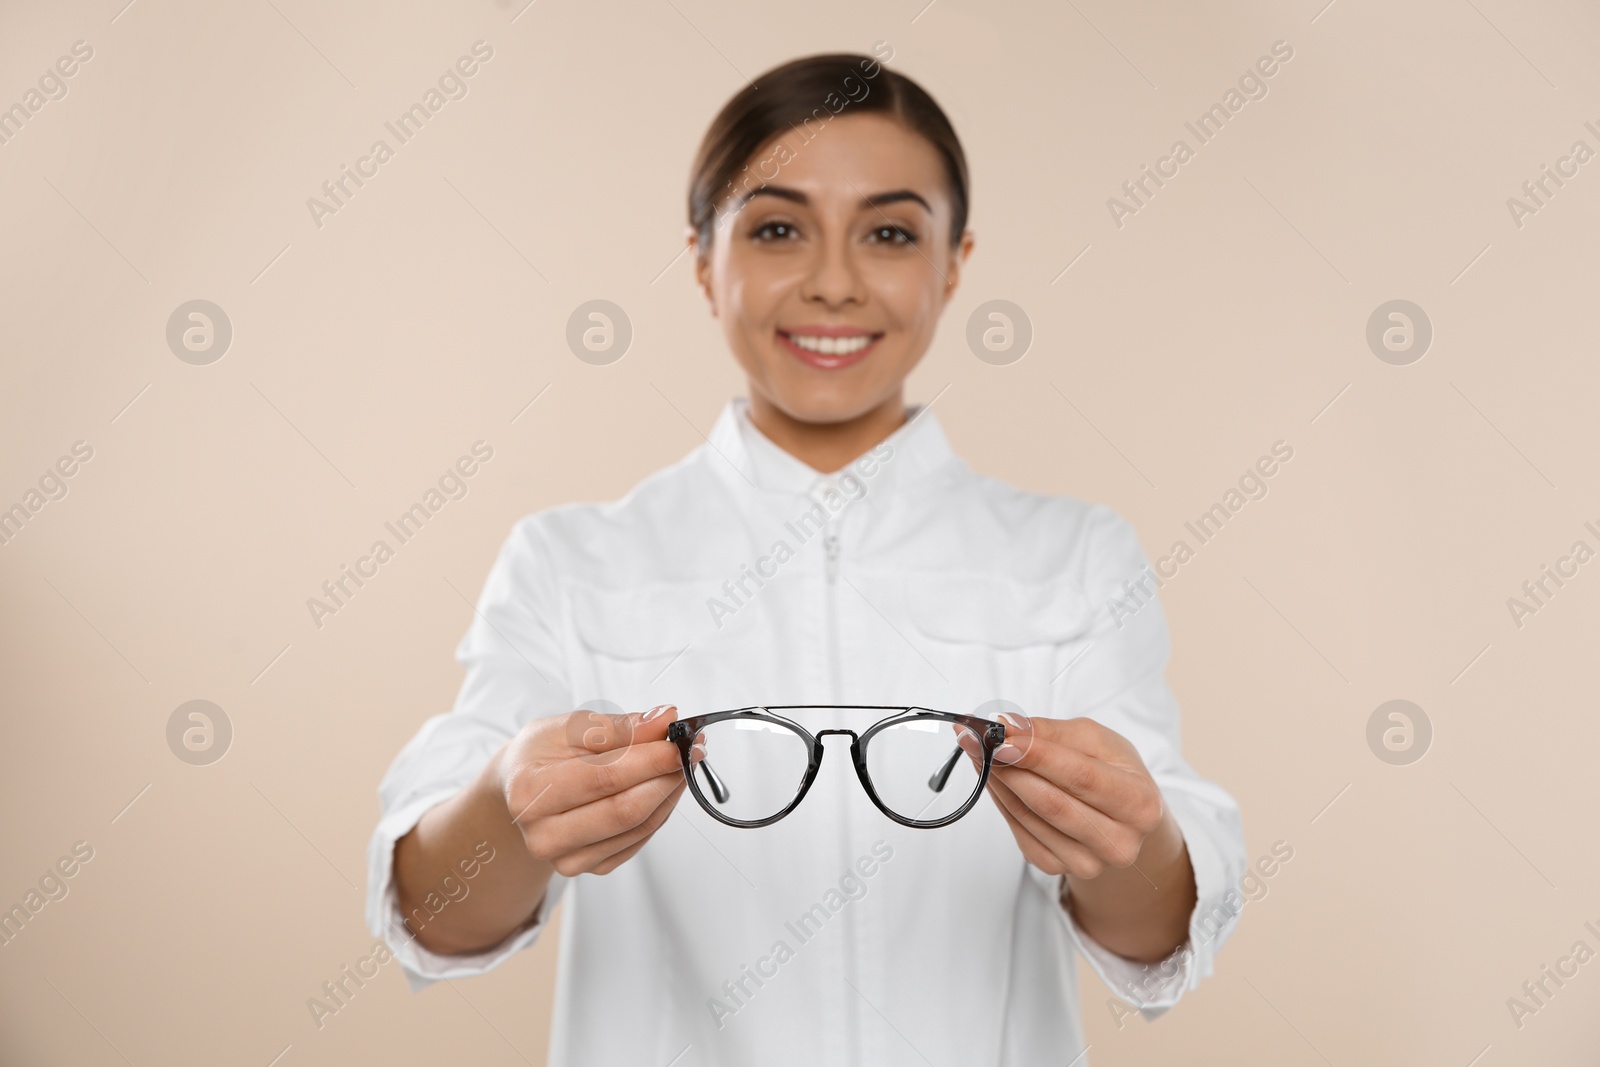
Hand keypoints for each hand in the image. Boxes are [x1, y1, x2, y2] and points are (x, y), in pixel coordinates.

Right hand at [499, 703, 696, 877]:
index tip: (679, 740)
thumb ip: (619, 726)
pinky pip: (639, 840)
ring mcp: (567, 859)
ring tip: (678, 764)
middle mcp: (544, 835)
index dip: (650, 759)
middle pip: (625, 810)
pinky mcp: (590, 868)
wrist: (521, 790)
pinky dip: (659, 811)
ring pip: (639, 827)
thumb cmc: (542, 755)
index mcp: (531, 792)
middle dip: (666, 776)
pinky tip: (660, 786)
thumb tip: (664, 719)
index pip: (605, 778)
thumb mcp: (570, 728)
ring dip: (668, 792)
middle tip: (690, 750)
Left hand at [971, 711, 1194, 960]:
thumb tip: (1008, 727)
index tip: (1002, 736)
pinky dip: (1001, 800)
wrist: (1123, 820)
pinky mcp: (1056, 868)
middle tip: (977, 738)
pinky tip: (995, 777)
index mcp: (1139, 804)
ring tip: (980, 751)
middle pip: (1051, 803)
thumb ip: (1052, 733)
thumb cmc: (1113, 774)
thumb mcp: (1096, 741)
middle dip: (1008, 766)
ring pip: (1028, 817)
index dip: (1038, 755)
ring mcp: (1087, 862)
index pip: (1082, 777)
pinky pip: (1018, 830)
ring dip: (997, 780)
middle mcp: (1118, 842)